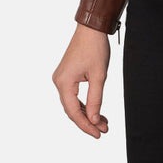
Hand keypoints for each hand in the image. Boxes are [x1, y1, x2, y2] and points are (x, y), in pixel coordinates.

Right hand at [52, 23, 111, 137]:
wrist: (91, 28)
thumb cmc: (95, 48)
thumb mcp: (99, 75)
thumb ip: (96, 100)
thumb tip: (94, 120)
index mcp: (64, 82)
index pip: (73, 112)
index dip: (86, 125)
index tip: (98, 134)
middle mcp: (59, 82)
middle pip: (72, 109)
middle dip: (88, 121)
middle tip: (103, 130)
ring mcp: (62, 78)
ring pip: (73, 103)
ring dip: (87, 113)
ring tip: (103, 123)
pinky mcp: (67, 75)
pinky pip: (74, 95)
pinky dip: (84, 103)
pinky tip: (95, 111)